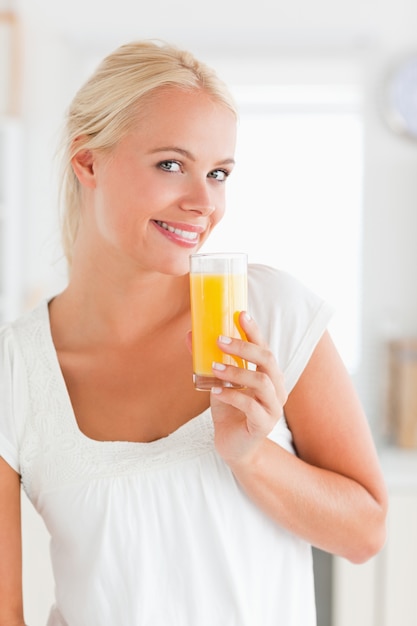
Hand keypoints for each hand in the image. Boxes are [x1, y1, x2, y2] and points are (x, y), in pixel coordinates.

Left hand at [209, 312, 287, 466]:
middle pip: (268, 361)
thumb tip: (191, 335)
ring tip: (214, 367)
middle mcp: (276, 388)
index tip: (240, 314)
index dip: (254, 331)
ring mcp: (273, 408)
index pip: (264, 348)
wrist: (233, 446)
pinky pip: (251, 407)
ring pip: (262, 383)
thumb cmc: (230, 410)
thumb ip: (208, 360)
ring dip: (237, 372)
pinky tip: (215, 392)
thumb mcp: (218, 382)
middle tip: (220, 340)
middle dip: (244, 348)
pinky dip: (232, 396)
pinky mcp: (264, 425)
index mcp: (269, 375)